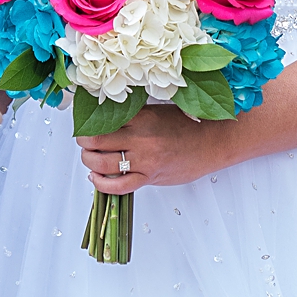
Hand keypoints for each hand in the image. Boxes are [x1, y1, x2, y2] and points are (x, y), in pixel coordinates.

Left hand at [78, 105, 225, 193]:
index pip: (102, 120)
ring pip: (102, 164)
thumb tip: (106, 117)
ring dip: (89, 162)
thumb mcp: (158, 110)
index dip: (87, 123)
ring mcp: (145, 160)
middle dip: (83, 142)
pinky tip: (96, 178)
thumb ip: (134, 115)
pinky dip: (102, 184)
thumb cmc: (189, 124)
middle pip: (96, 141)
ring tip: (88, 157)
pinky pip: (119, 186)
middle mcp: (140, 139)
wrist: (214, 142)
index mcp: (141, 117)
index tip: (84, 124)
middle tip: (82, 141)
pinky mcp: (150, 178)